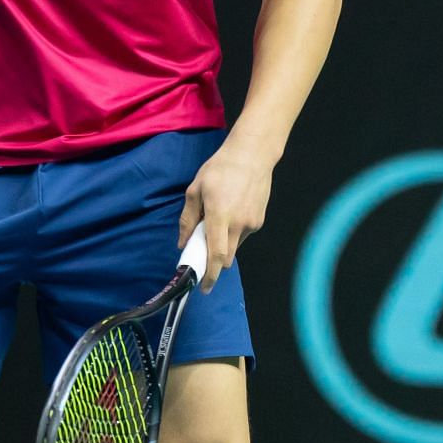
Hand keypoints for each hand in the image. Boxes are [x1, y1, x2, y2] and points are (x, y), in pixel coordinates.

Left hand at [178, 144, 273, 292]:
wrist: (252, 156)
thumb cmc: (219, 169)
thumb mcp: (195, 190)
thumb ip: (188, 219)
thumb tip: (183, 243)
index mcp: (219, 216)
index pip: (216, 254)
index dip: (209, 274)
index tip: (203, 287)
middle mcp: (238, 224)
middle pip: (225, 257)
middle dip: (213, 261)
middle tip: (201, 251)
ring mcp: (252, 224)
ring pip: (235, 246)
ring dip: (223, 243)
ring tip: (216, 220)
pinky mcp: (260, 221)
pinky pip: (243, 235)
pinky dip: (233, 233)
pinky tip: (230, 212)